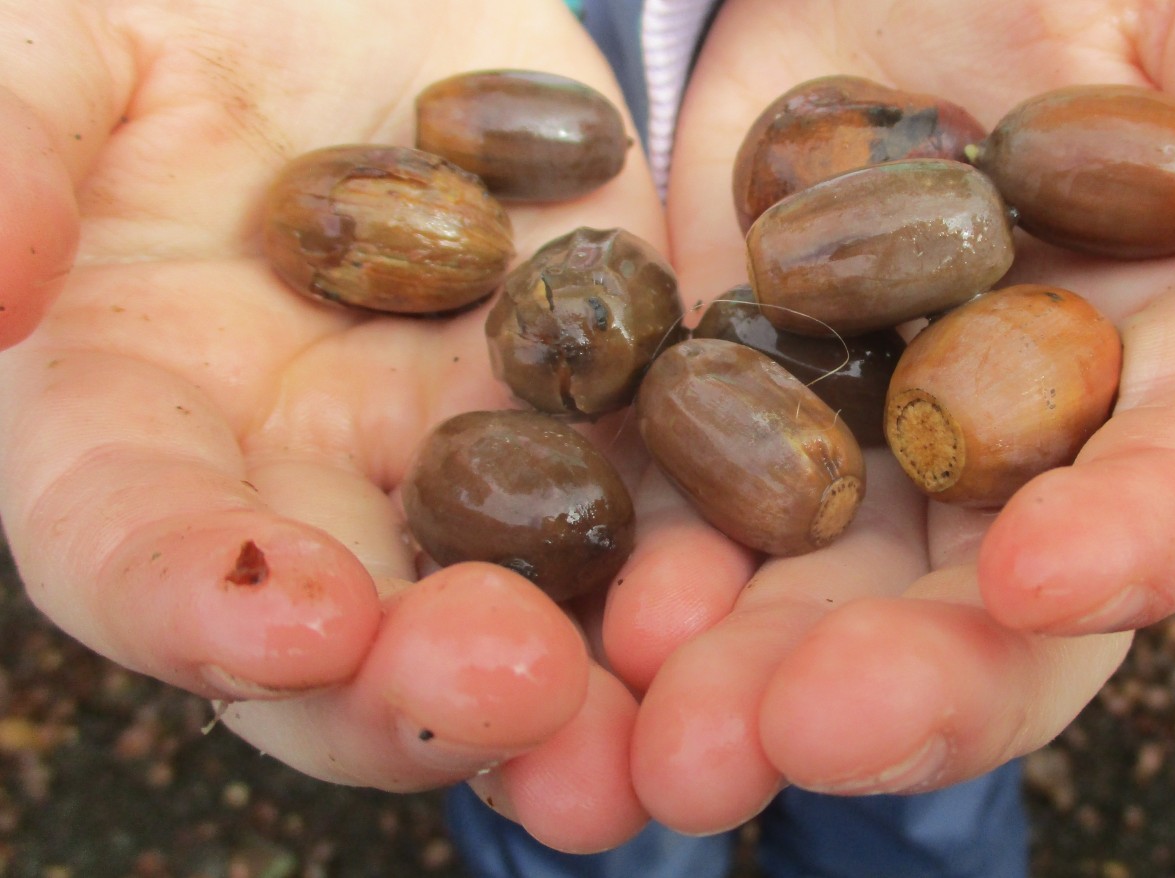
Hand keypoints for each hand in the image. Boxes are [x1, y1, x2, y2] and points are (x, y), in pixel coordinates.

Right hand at [0, 0, 662, 851]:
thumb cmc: (177, 8)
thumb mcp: (67, 44)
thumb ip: (10, 146)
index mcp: (142, 413)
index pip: (135, 543)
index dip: (189, 598)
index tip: (277, 622)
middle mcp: (310, 470)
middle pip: (347, 634)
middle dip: (419, 683)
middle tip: (511, 689)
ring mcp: (470, 441)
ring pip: (516, 599)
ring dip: (585, 675)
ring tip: (652, 723)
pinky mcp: (606, 390)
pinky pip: (659, 490)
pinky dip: (705, 559)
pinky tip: (760, 593)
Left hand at [599, 0, 1174, 834]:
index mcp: (1174, 368)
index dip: (1137, 540)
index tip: (1041, 573)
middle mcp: (1024, 451)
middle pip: (990, 611)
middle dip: (911, 683)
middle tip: (804, 732)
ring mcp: (864, 447)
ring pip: (824, 603)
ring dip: (748, 684)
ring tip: (670, 743)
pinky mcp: (728, 413)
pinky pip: (684, 519)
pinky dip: (637, 588)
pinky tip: (593, 638)